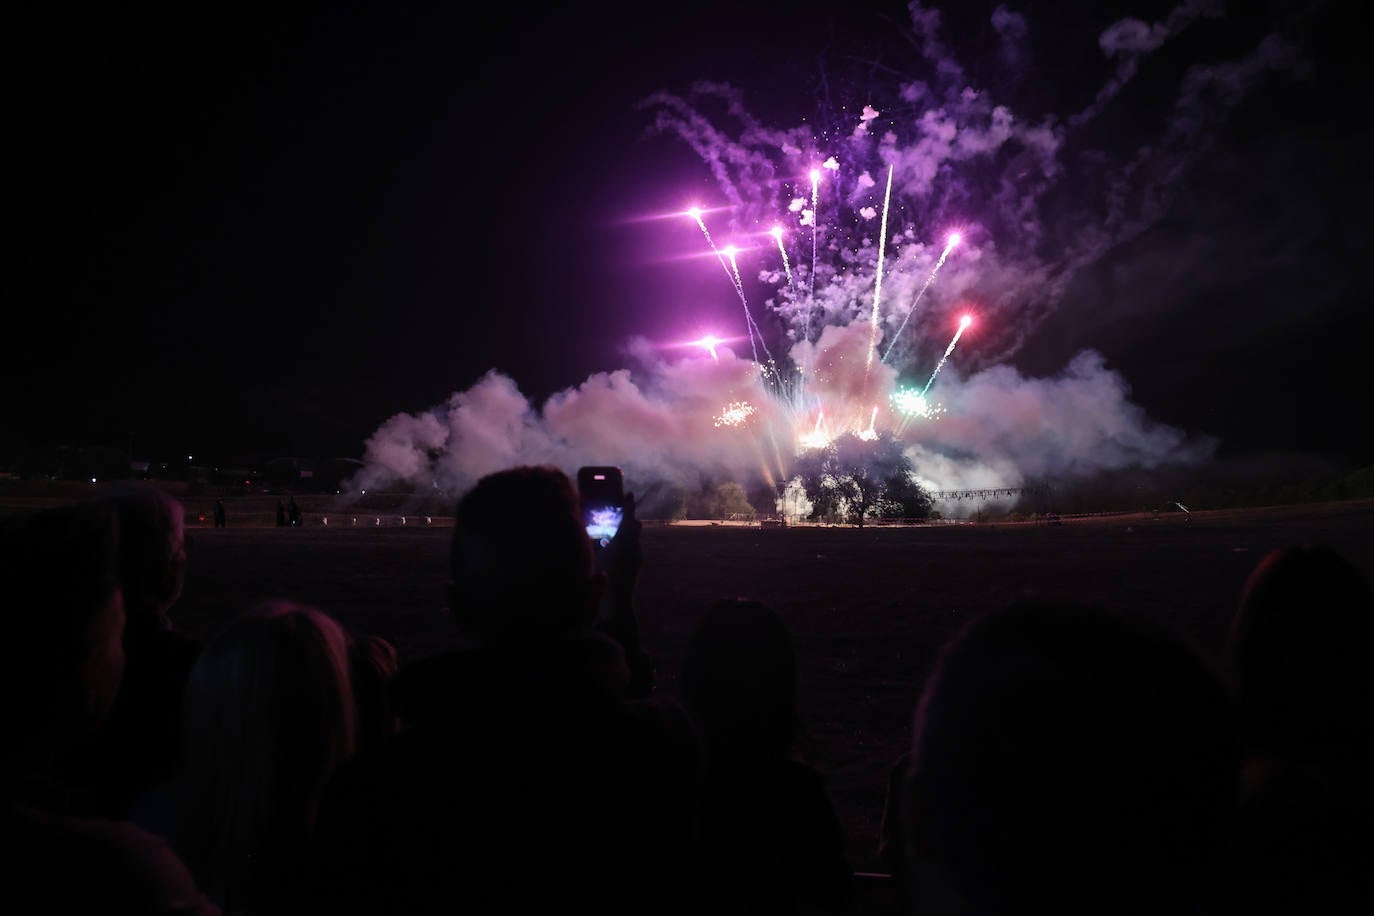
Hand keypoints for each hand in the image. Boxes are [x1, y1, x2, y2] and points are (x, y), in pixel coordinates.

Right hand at [595, 492, 641, 618]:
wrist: (617, 603)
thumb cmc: (600, 578)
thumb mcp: (593, 556)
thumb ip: (593, 540)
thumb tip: (588, 528)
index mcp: (622, 541)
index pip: (627, 517)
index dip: (628, 504)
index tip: (629, 493)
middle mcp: (633, 547)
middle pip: (634, 526)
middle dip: (628, 517)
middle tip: (622, 509)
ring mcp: (637, 556)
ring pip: (635, 538)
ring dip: (628, 532)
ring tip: (618, 529)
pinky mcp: (637, 564)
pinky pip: (634, 548)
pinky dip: (627, 544)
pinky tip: (618, 548)